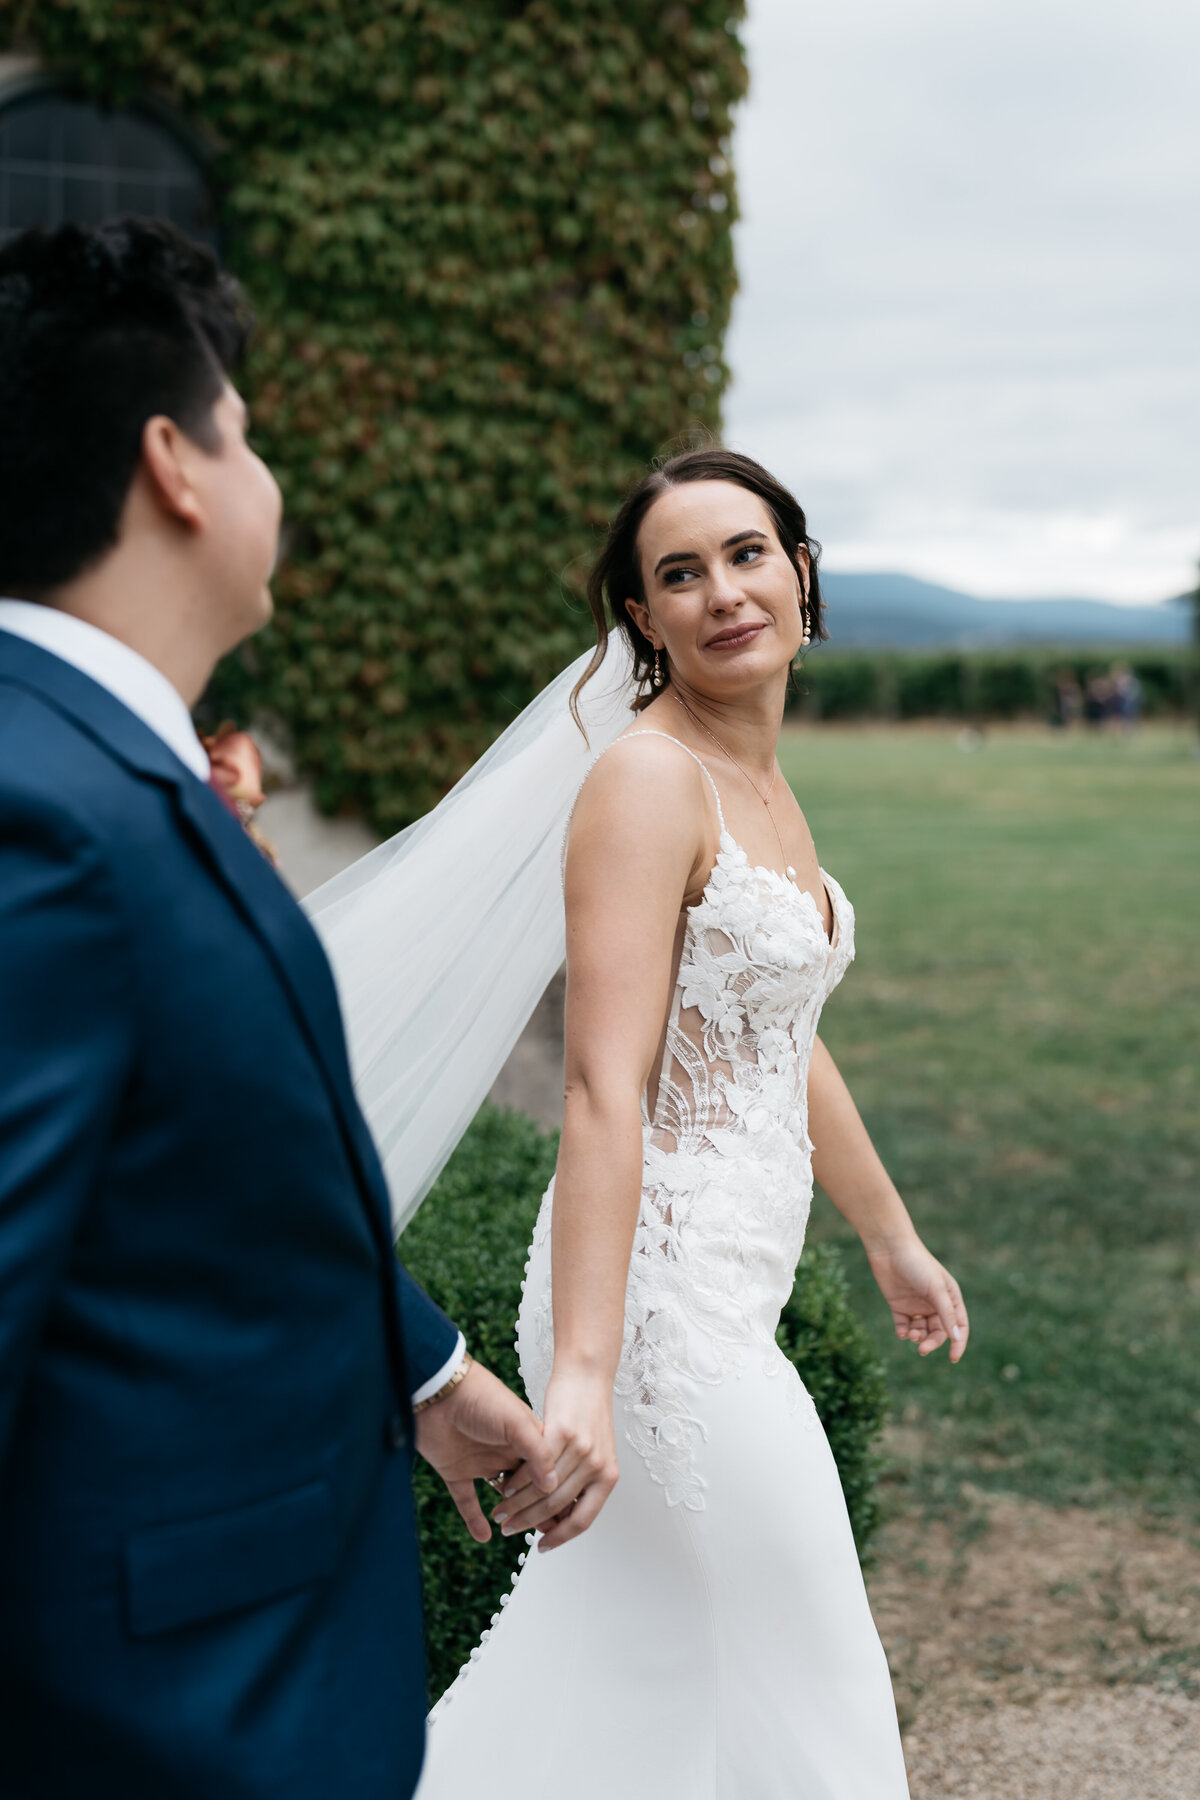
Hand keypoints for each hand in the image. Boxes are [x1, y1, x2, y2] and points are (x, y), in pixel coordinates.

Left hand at [416, 1359, 559, 1543]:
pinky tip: (484, 1535)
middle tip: (549, 1531)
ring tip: (520, 1533)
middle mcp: (505, 1451)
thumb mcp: (517, 1421)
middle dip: (539, 1509)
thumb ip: (537, 1452)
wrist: (437, 1389)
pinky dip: (473, 1520)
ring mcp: (480, 1461)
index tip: (568, 1512)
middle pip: (526, 1487)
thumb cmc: (480, 1395)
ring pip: (500, 1498)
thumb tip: (553, 1485)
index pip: (547, 1469)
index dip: (557, 1490)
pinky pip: (466, 1500)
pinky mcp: (455, 1470)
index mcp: (525, 1437)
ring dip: (510, 1516)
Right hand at [492, 1364, 619, 1552]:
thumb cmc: (586, 1415)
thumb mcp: (594, 1453)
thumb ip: (579, 1483)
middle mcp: (597, 1466)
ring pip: (544, 1489)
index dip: (560, 1539)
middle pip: (557, 1507)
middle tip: (508, 1529)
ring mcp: (581, 1449)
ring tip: (501, 1512)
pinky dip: (517, 1479)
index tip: (540, 1547)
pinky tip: (504, 1484)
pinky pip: (535, 1465)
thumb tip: (559, 1518)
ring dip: (518, 1504)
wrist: (587, 1375)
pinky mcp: (562, 1431)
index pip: (583, 1521)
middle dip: (528, 1523)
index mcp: (608, 1477)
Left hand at [867, 1236, 968, 1362]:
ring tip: (910, 1334)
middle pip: (938, 1332)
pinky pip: (904, 1326)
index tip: (953, 1359)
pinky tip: (901, 1332)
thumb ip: (946, 1314)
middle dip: (932, 1342)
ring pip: (921, 1331)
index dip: (958, 1342)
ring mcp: (916, 1305)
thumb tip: (956, 1338)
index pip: (959, 1325)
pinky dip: (903, 1333)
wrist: (889, 1248)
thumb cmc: (918, 1265)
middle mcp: (934, 1303)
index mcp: (950, 1297)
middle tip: (922, 1349)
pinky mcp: (899, 1305)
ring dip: (917, 1337)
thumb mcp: (936, 1290)